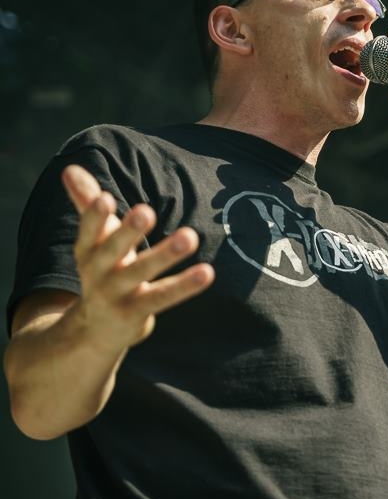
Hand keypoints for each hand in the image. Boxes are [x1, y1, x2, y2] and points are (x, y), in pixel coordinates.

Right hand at [62, 164, 214, 352]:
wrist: (96, 329)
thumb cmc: (103, 271)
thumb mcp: (92, 240)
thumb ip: (85, 204)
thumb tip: (69, 169)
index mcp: (86, 250)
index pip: (88, 230)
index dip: (94, 216)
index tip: (104, 198)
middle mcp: (98, 272)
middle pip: (112, 251)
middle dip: (127, 232)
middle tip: (145, 211)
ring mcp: (117, 295)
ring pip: (141, 273)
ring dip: (165, 254)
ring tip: (190, 236)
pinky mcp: (137, 312)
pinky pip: (163, 297)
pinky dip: (185, 286)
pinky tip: (207, 272)